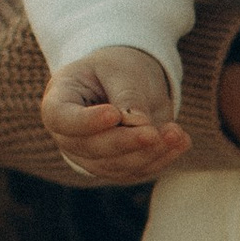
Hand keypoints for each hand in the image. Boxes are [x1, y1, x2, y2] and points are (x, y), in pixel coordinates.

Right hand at [41, 45, 189, 183]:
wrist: (126, 82)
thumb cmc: (116, 70)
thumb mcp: (121, 70)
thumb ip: (127, 95)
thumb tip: (140, 125)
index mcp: (59, 101)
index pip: (61, 118)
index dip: (85, 122)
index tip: (113, 114)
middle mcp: (69, 136)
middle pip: (91, 147)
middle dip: (125, 142)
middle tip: (153, 132)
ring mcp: (90, 157)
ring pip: (116, 166)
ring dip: (149, 153)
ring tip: (176, 133)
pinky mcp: (116, 168)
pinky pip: (137, 171)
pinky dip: (161, 159)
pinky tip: (181, 141)